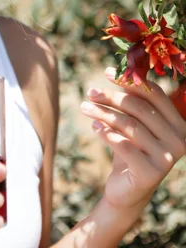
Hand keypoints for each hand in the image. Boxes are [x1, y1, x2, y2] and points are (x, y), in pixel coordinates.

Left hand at [81, 67, 185, 211]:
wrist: (127, 191)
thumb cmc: (131, 149)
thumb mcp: (133, 122)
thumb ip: (132, 99)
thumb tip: (120, 70)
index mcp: (179, 124)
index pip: (155, 95)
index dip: (130, 80)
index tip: (106, 72)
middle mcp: (179, 141)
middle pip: (139, 108)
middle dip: (111, 97)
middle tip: (89, 91)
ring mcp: (167, 159)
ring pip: (129, 125)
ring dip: (103, 113)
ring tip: (85, 107)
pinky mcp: (150, 173)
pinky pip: (124, 146)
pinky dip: (106, 133)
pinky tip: (94, 126)